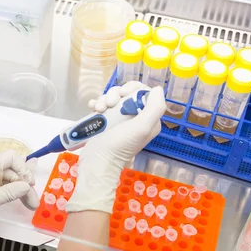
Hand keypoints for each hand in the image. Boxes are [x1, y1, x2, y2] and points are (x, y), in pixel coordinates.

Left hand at [0, 151, 37, 250]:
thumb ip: (11, 192)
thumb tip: (27, 186)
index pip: (11, 157)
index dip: (23, 168)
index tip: (29, 184)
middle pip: (13, 169)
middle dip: (25, 184)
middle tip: (33, 202)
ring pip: (10, 178)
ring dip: (21, 190)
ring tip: (30, 204)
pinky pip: (4, 184)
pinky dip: (13, 192)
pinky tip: (22, 198)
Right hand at [68, 82, 165, 212]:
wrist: (97, 161)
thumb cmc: (121, 145)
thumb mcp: (142, 127)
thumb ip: (155, 107)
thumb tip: (157, 89)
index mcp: (148, 119)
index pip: (144, 94)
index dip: (134, 89)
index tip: (124, 94)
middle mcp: (135, 118)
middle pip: (127, 93)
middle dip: (117, 94)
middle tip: (110, 104)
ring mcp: (118, 119)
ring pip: (113, 97)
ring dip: (105, 99)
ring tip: (99, 110)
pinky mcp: (104, 121)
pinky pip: (102, 104)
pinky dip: (96, 103)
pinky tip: (93, 109)